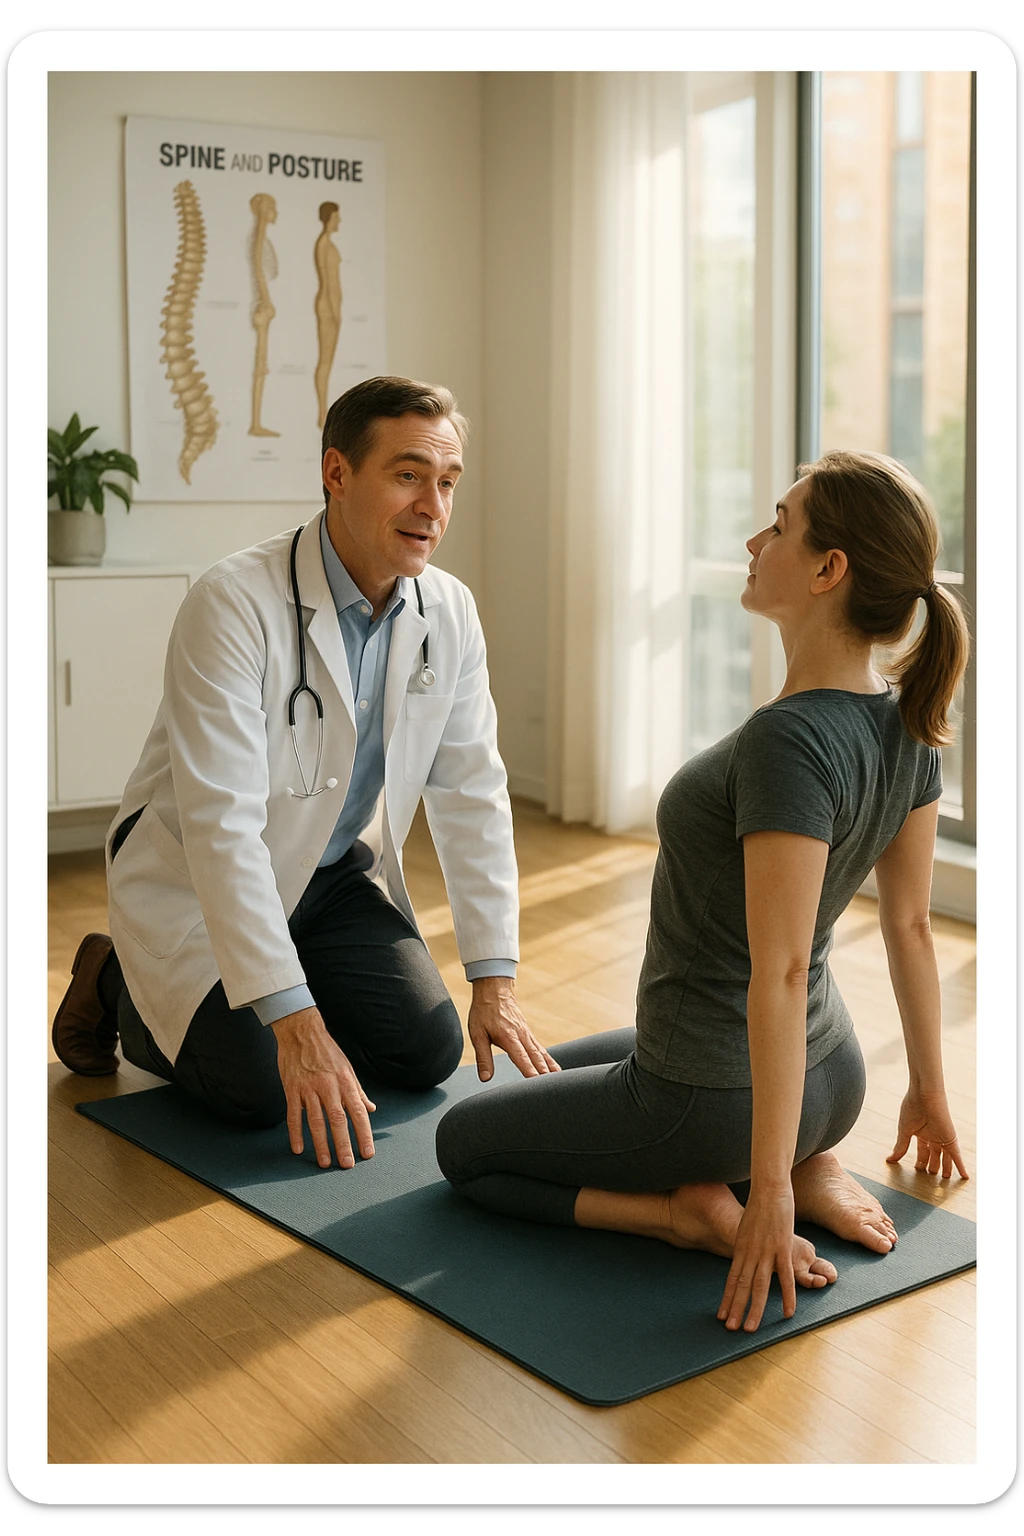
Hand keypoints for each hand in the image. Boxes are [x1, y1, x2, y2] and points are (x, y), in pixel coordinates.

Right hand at [271, 1007, 375, 1169]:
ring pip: (316, 1121)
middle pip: (338, 1120)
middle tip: (347, 1164)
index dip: (363, 1134)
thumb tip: (371, 1109)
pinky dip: (295, 1133)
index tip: (367, 1153)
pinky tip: (299, 1148)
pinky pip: (294, 1115)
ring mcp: (309, 1088)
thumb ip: (358, 1092)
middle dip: (343, 1144)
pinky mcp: (292, 1089)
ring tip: (325, 1163)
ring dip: (321, 1144)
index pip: (358, 1113)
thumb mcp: (348, 1069)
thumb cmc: (327, 1051)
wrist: (301, 1032)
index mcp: (346, 1082)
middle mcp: (329, 1086)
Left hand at [467, 977, 559, 1080]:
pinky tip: (552, 1067)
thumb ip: (483, 1057)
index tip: (537, 1081)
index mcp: (509, 1036)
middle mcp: (521, 1035)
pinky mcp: (527, 1032)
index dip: (530, 1070)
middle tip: (553, 1086)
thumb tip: (485, 1077)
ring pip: (541, 1052)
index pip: (522, 1057)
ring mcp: (526, 1033)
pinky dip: (547, 1058)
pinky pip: (540, 1047)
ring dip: (550, 1066)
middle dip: (545, 1072)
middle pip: (536, 1056)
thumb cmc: (484, 1010)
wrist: (494, 988)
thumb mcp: (477, 1034)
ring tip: (559, 1079)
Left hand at [718, 1187, 797, 1333]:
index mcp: (740, 1248)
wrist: (769, 1188)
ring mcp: (766, 1251)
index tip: (721, 1315)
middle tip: (730, 1329)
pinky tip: (788, 1313)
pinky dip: (787, 1296)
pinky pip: (785, 1277)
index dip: (726, 1298)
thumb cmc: (760, 1205)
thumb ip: (746, 1244)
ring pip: (759, 1286)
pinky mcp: (782, 1248)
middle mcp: (750, 1253)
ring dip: (754, 1309)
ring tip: (749, 1328)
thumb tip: (745, 1256)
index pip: (731, 1279)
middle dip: (735, 1309)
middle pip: (741, 1286)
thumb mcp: (747, 1227)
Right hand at [887, 1087, 968, 1179]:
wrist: (924, 1095)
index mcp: (922, 1133)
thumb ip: (900, 1146)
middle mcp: (934, 1136)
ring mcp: (943, 1138)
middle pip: (934, 1156)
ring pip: (946, 1158)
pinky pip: (957, 1156)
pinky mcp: (951, 1139)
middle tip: (931, 1177)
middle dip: (932, 1167)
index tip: (917, 1170)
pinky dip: (961, 1167)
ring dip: (946, 1169)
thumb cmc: (912, 1107)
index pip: (922, 1152)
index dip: (920, 1161)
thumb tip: (890, 1159)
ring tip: (945, 1180)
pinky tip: (965, 1176)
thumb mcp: (904, 1130)